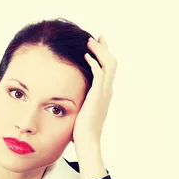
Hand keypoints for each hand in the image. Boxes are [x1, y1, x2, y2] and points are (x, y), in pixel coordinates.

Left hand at [72, 35, 116, 150]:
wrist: (87, 141)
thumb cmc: (81, 129)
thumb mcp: (81, 109)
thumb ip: (78, 100)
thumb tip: (66, 98)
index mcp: (104, 93)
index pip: (107, 69)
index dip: (103, 56)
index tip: (95, 45)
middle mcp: (107, 90)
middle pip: (112, 63)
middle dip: (104, 48)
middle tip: (96, 37)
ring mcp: (105, 92)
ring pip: (109, 64)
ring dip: (99, 51)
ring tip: (90, 41)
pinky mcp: (98, 95)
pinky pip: (99, 73)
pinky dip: (94, 62)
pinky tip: (85, 56)